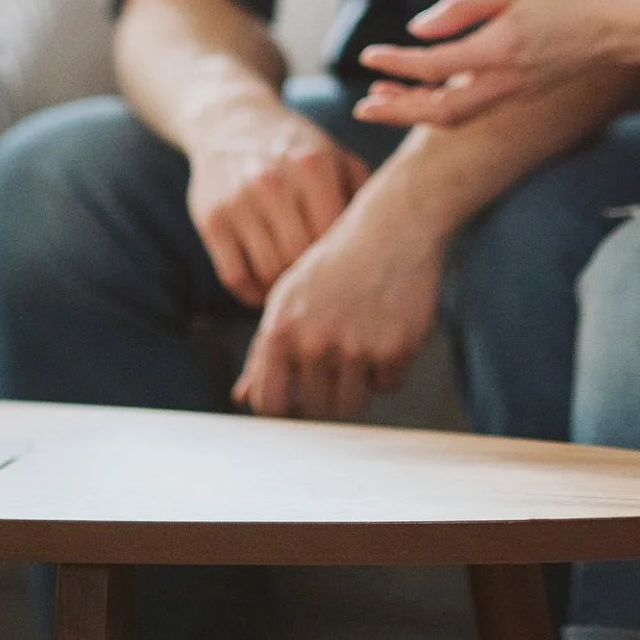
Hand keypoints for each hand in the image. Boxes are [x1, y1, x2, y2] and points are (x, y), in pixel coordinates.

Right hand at [184, 104, 371, 307]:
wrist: (232, 120)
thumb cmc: (296, 148)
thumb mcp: (336, 156)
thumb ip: (362, 195)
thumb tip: (384, 248)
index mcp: (313, 166)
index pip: (334, 238)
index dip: (343, 262)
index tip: (349, 272)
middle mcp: (272, 182)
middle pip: (301, 259)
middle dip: (312, 277)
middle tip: (323, 287)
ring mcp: (237, 201)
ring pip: (268, 272)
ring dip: (283, 288)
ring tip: (297, 287)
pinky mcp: (211, 219)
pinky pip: (234, 276)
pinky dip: (252, 293)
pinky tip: (266, 286)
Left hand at [232, 209, 443, 420]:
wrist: (392, 228)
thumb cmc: (335, 264)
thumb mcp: (289, 298)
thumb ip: (264, 350)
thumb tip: (244, 397)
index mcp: (280, 329)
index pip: (269, 403)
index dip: (283, 407)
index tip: (297, 396)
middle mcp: (314, 342)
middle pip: (315, 411)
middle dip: (325, 397)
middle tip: (336, 368)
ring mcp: (356, 347)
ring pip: (352, 406)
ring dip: (357, 388)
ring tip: (360, 353)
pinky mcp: (395, 349)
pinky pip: (388, 387)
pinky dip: (389, 370)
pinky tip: (386, 335)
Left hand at [353, 0, 638, 127]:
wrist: (617, 26)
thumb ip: (462, 8)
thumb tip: (418, 29)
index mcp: (500, 51)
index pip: (434, 67)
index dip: (396, 64)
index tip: (366, 56)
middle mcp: (505, 81)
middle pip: (441, 112)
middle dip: (398, 111)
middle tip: (362, 106)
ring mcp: (514, 92)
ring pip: (456, 116)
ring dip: (416, 111)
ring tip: (383, 99)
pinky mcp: (520, 92)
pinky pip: (472, 108)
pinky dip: (440, 105)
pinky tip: (422, 91)